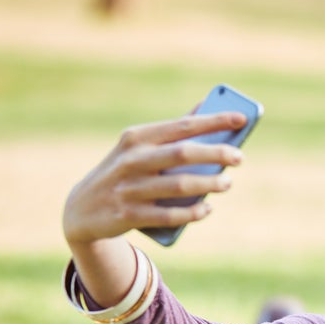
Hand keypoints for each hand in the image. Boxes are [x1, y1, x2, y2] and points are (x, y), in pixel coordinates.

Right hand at [62, 113, 246, 250]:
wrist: (82, 209)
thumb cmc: (123, 173)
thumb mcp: (138, 148)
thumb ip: (172, 132)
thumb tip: (206, 108)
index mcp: (137, 138)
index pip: (182, 126)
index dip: (214, 122)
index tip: (241, 118)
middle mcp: (131, 160)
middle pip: (183, 154)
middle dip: (216, 153)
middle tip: (240, 157)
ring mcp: (129, 189)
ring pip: (179, 186)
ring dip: (209, 184)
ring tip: (227, 183)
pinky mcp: (129, 215)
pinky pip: (169, 215)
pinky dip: (192, 212)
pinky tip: (207, 208)